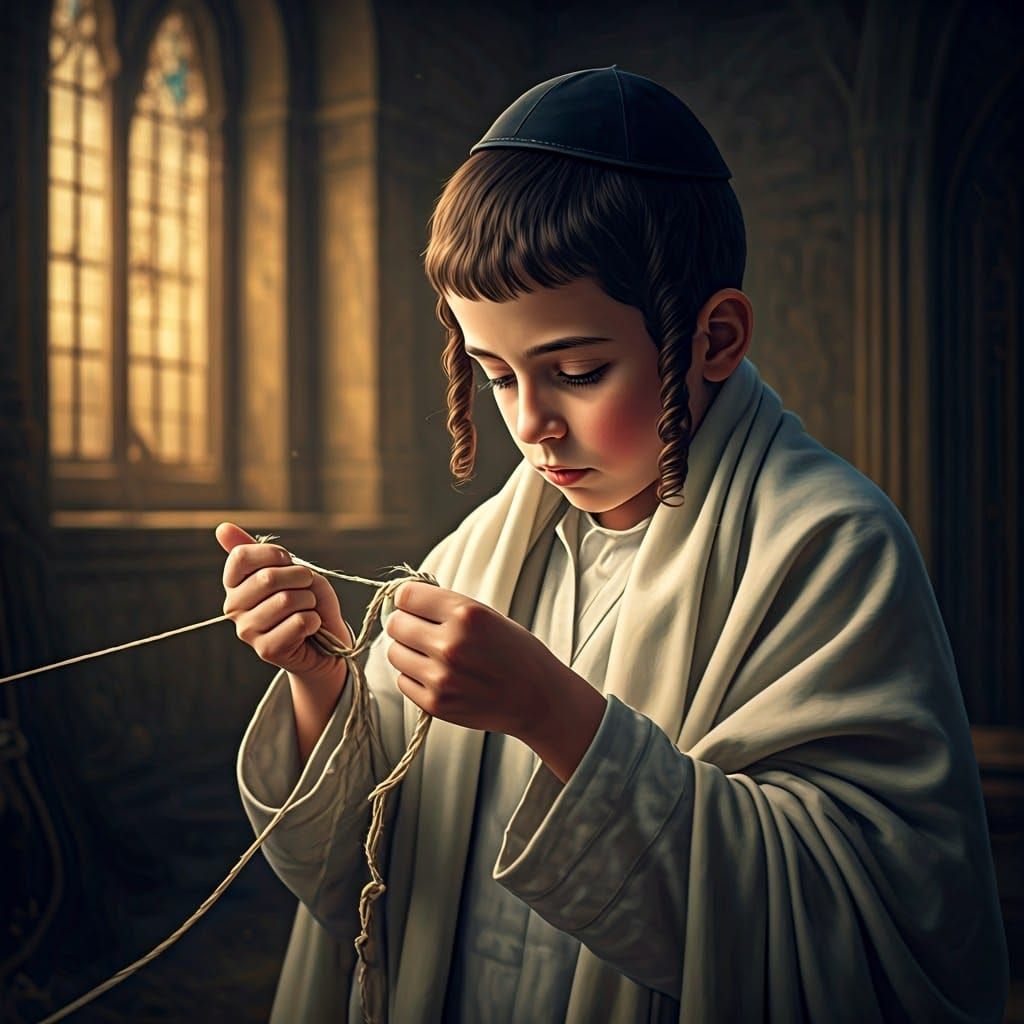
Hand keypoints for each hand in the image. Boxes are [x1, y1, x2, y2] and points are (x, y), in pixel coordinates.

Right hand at [216, 522, 351, 687]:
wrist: (326, 643)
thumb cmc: (306, 601)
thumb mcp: (288, 570)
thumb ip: (258, 551)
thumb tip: (221, 527)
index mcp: (234, 585)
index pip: (240, 557)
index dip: (273, 554)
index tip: (288, 561)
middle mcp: (233, 608)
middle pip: (267, 577)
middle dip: (300, 577)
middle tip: (307, 587)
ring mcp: (247, 631)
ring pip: (287, 600)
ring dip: (309, 601)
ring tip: (308, 609)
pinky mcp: (266, 650)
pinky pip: (300, 621)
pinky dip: (315, 620)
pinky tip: (311, 628)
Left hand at [383, 580, 574, 738]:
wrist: (538, 699)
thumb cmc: (515, 653)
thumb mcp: (488, 616)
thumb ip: (447, 607)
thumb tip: (403, 601)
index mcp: (466, 614)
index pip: (407, 595)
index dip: (408, 599)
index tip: (413, 605)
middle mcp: (450, 644)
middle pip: (396, 624)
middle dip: (405, 623)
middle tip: (421, 630)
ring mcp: (440, 677)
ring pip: (394, 653)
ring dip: (408, 651)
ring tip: (432, 654)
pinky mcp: (435, 704)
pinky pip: (403, 681)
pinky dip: (414, 676)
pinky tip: (438, 675)